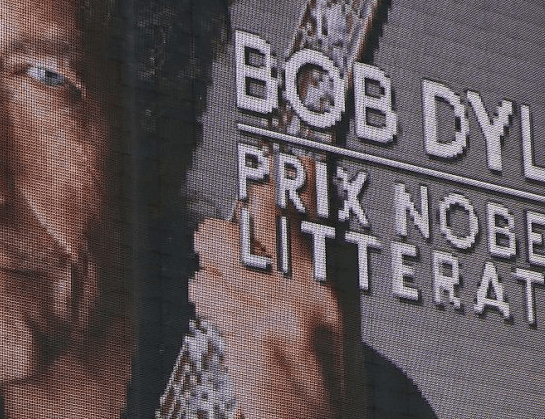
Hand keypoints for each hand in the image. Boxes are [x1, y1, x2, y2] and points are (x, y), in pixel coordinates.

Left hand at [190, 156, 343, 418]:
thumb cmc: (325, 382)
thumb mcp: (334, 318)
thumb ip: (314, 267)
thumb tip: (290, 215)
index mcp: (338, 281)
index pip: (314, 206)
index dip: (291, 176)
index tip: (283, 163)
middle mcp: (315, 289)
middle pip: (262, 208)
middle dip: (238, 213)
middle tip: (225, 235)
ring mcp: (283, 311)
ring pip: (219, 245)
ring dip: (210, 261)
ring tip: (218, 282)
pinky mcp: (252, 337)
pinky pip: (206, 292)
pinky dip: (205, 300)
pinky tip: (218, 314)